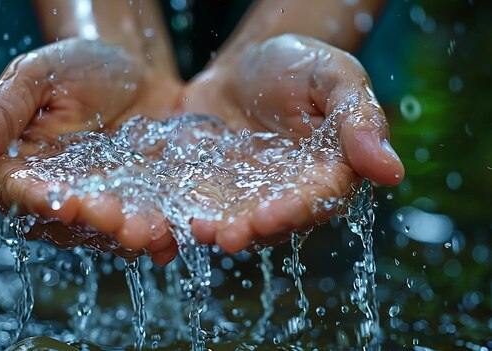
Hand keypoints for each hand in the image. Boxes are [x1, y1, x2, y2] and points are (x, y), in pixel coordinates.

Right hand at [0, 38, 182, 264]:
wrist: (134, 70)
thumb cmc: (76, 68)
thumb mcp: (37, 76)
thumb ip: (0, 113)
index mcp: (20, 170)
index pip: (22, 192)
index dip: (40, 199)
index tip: (61, 200)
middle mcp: (58, 199)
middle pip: (71, 222)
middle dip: (96, 224)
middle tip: (119, 222)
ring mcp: (101, 208)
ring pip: (110, 232)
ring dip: (130, 236)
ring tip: (153, 232)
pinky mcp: (139, 209)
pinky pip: (148, 226)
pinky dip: (162, 233)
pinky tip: (176, 234)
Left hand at [179, 34, 403, 252]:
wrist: (244, 65)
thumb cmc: (297, 65)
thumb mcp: (332, 77)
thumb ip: (358, 118)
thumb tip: (391, 172)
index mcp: (325, 171)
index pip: (315, 198)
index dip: (294, 210)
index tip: (270, 216)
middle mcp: (286, 192)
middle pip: (271, 221)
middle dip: (249, 230)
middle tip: (227, 236)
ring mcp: (246, 195)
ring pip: (233, 220)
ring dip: (215, 230)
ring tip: (197, 231)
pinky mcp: (212, 189)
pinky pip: (199, 207)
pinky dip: (183, 219)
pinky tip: (170, 226)